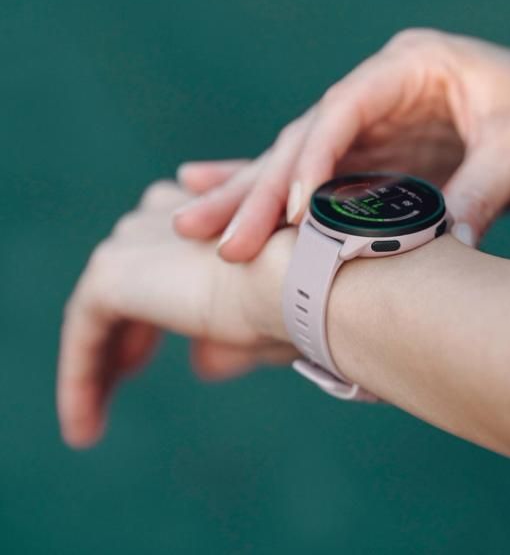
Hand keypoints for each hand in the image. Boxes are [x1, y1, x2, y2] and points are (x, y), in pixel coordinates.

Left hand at [58, 180, 295, 448]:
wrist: (298, 283)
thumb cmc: (296, 305)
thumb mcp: (258, 331)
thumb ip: (224, 344)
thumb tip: (201, 367)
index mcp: (201, 216)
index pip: (158, 267)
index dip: (146, 319)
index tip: (137, 363)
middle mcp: (162, 217)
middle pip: (125, 282)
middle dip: (121, 336)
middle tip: (119, 382)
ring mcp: (134, 240)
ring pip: (100, 307)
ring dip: (93, 365)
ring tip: (90, 424)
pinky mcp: (113, 271)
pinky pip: (84, 328)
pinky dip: (80, 376)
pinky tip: (85, 426)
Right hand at [173, 29, 509, 259]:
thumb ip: (482, 190)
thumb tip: (447, 247)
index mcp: (406, 69)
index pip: (341, 112)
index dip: (310, 161)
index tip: (286, 214)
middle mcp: (371, 95)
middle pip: (299, 142)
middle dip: (252, 190)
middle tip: (201, 230)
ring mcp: (360, 127)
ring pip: (288, 163)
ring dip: (241, 198)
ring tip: (189, 224)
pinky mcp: (360, 157)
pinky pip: (302, 178)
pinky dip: (262, 194)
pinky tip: (214, 194)